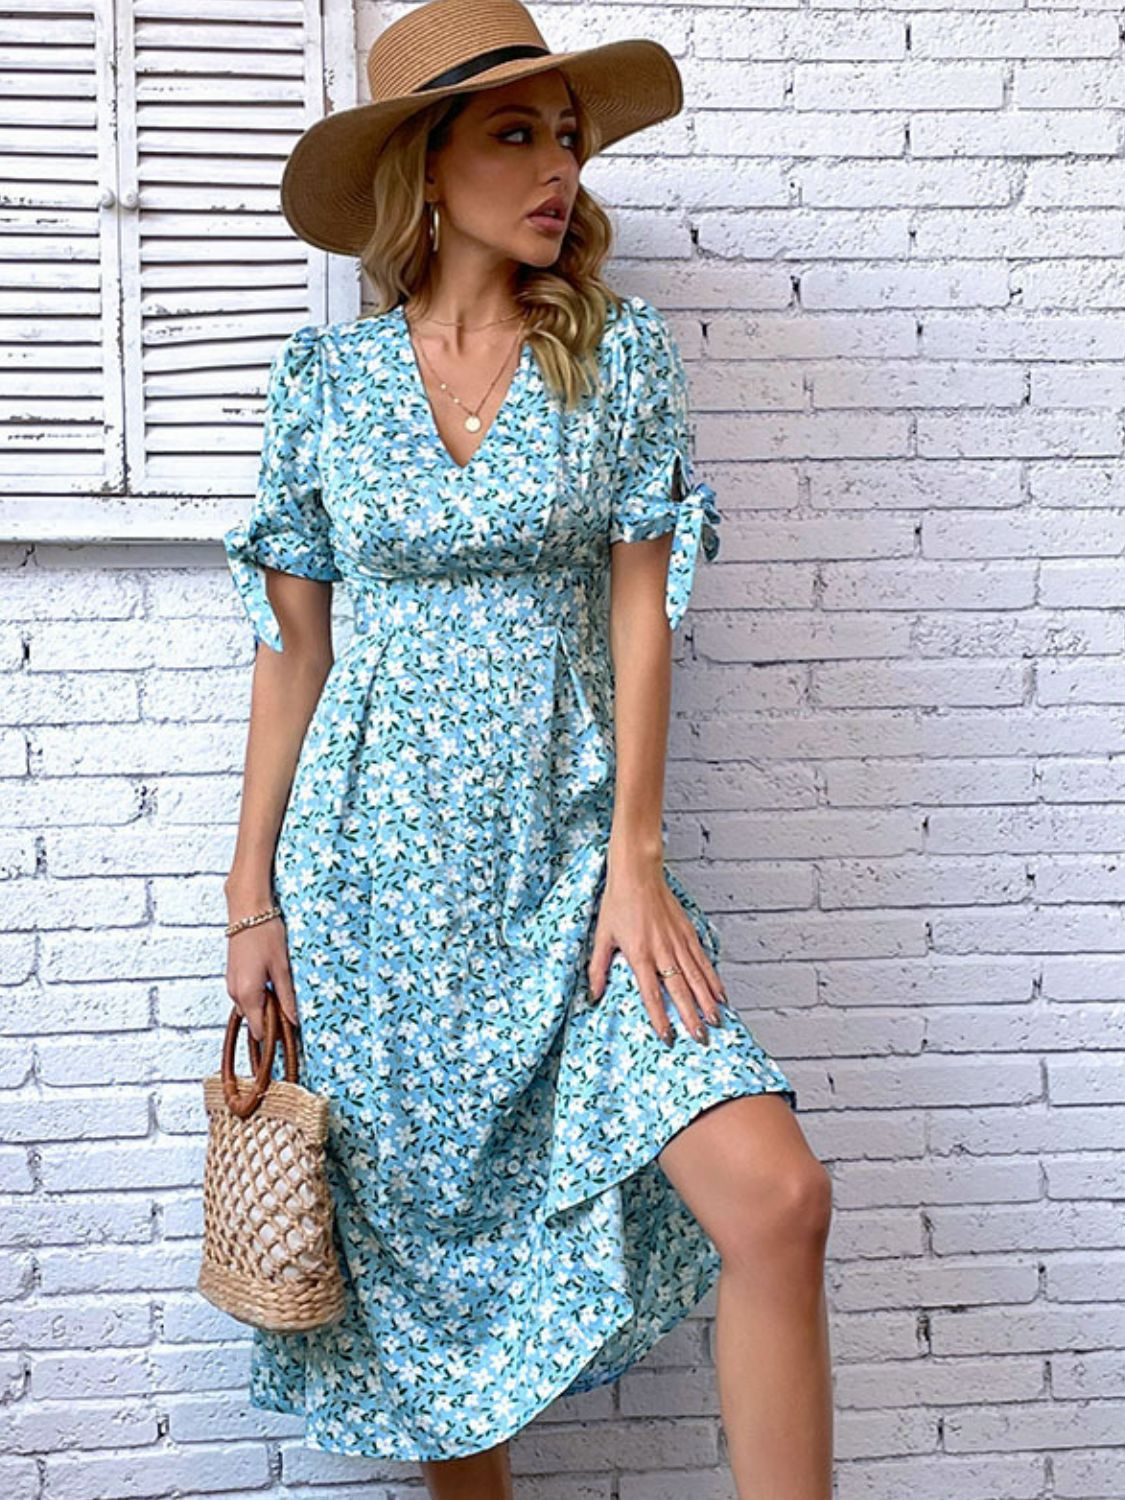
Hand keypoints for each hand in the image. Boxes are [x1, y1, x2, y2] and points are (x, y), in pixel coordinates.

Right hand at [224, 912, 298, 1041]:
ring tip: (284, 992)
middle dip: (272, 1020)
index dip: (275, 1036)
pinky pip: (246, 995)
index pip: (259, 1031)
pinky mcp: (233, 975)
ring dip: (266, 1006)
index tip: (291, 1034)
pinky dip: (259, 995)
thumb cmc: (265, 934)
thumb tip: (294, 1020)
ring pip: (250, 1007)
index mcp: (247, 995)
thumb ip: (286, 996)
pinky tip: (273, 982)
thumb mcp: (282, 967)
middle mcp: (235, 993)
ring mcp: (232, 984)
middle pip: (254, 1020)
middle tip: (292, 1009)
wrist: (247, 910)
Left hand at [587, 859, 725, 1045]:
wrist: (638, 873)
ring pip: (696, 978)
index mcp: (639, 954)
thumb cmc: (618, 903)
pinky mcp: (688, 932)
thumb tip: (593, 994)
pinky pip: (703, 960)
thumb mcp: (602, 935)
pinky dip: (713, 978)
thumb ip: (598, 968)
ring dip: (707, 1002)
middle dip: (691, 1017)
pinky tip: (720, 994)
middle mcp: (661, 950)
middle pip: (679, 990)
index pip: (651, 994)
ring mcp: (677, 941)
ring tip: (716, 1022)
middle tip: (701, 1038)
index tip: (668, 1037)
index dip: (660, 1018)